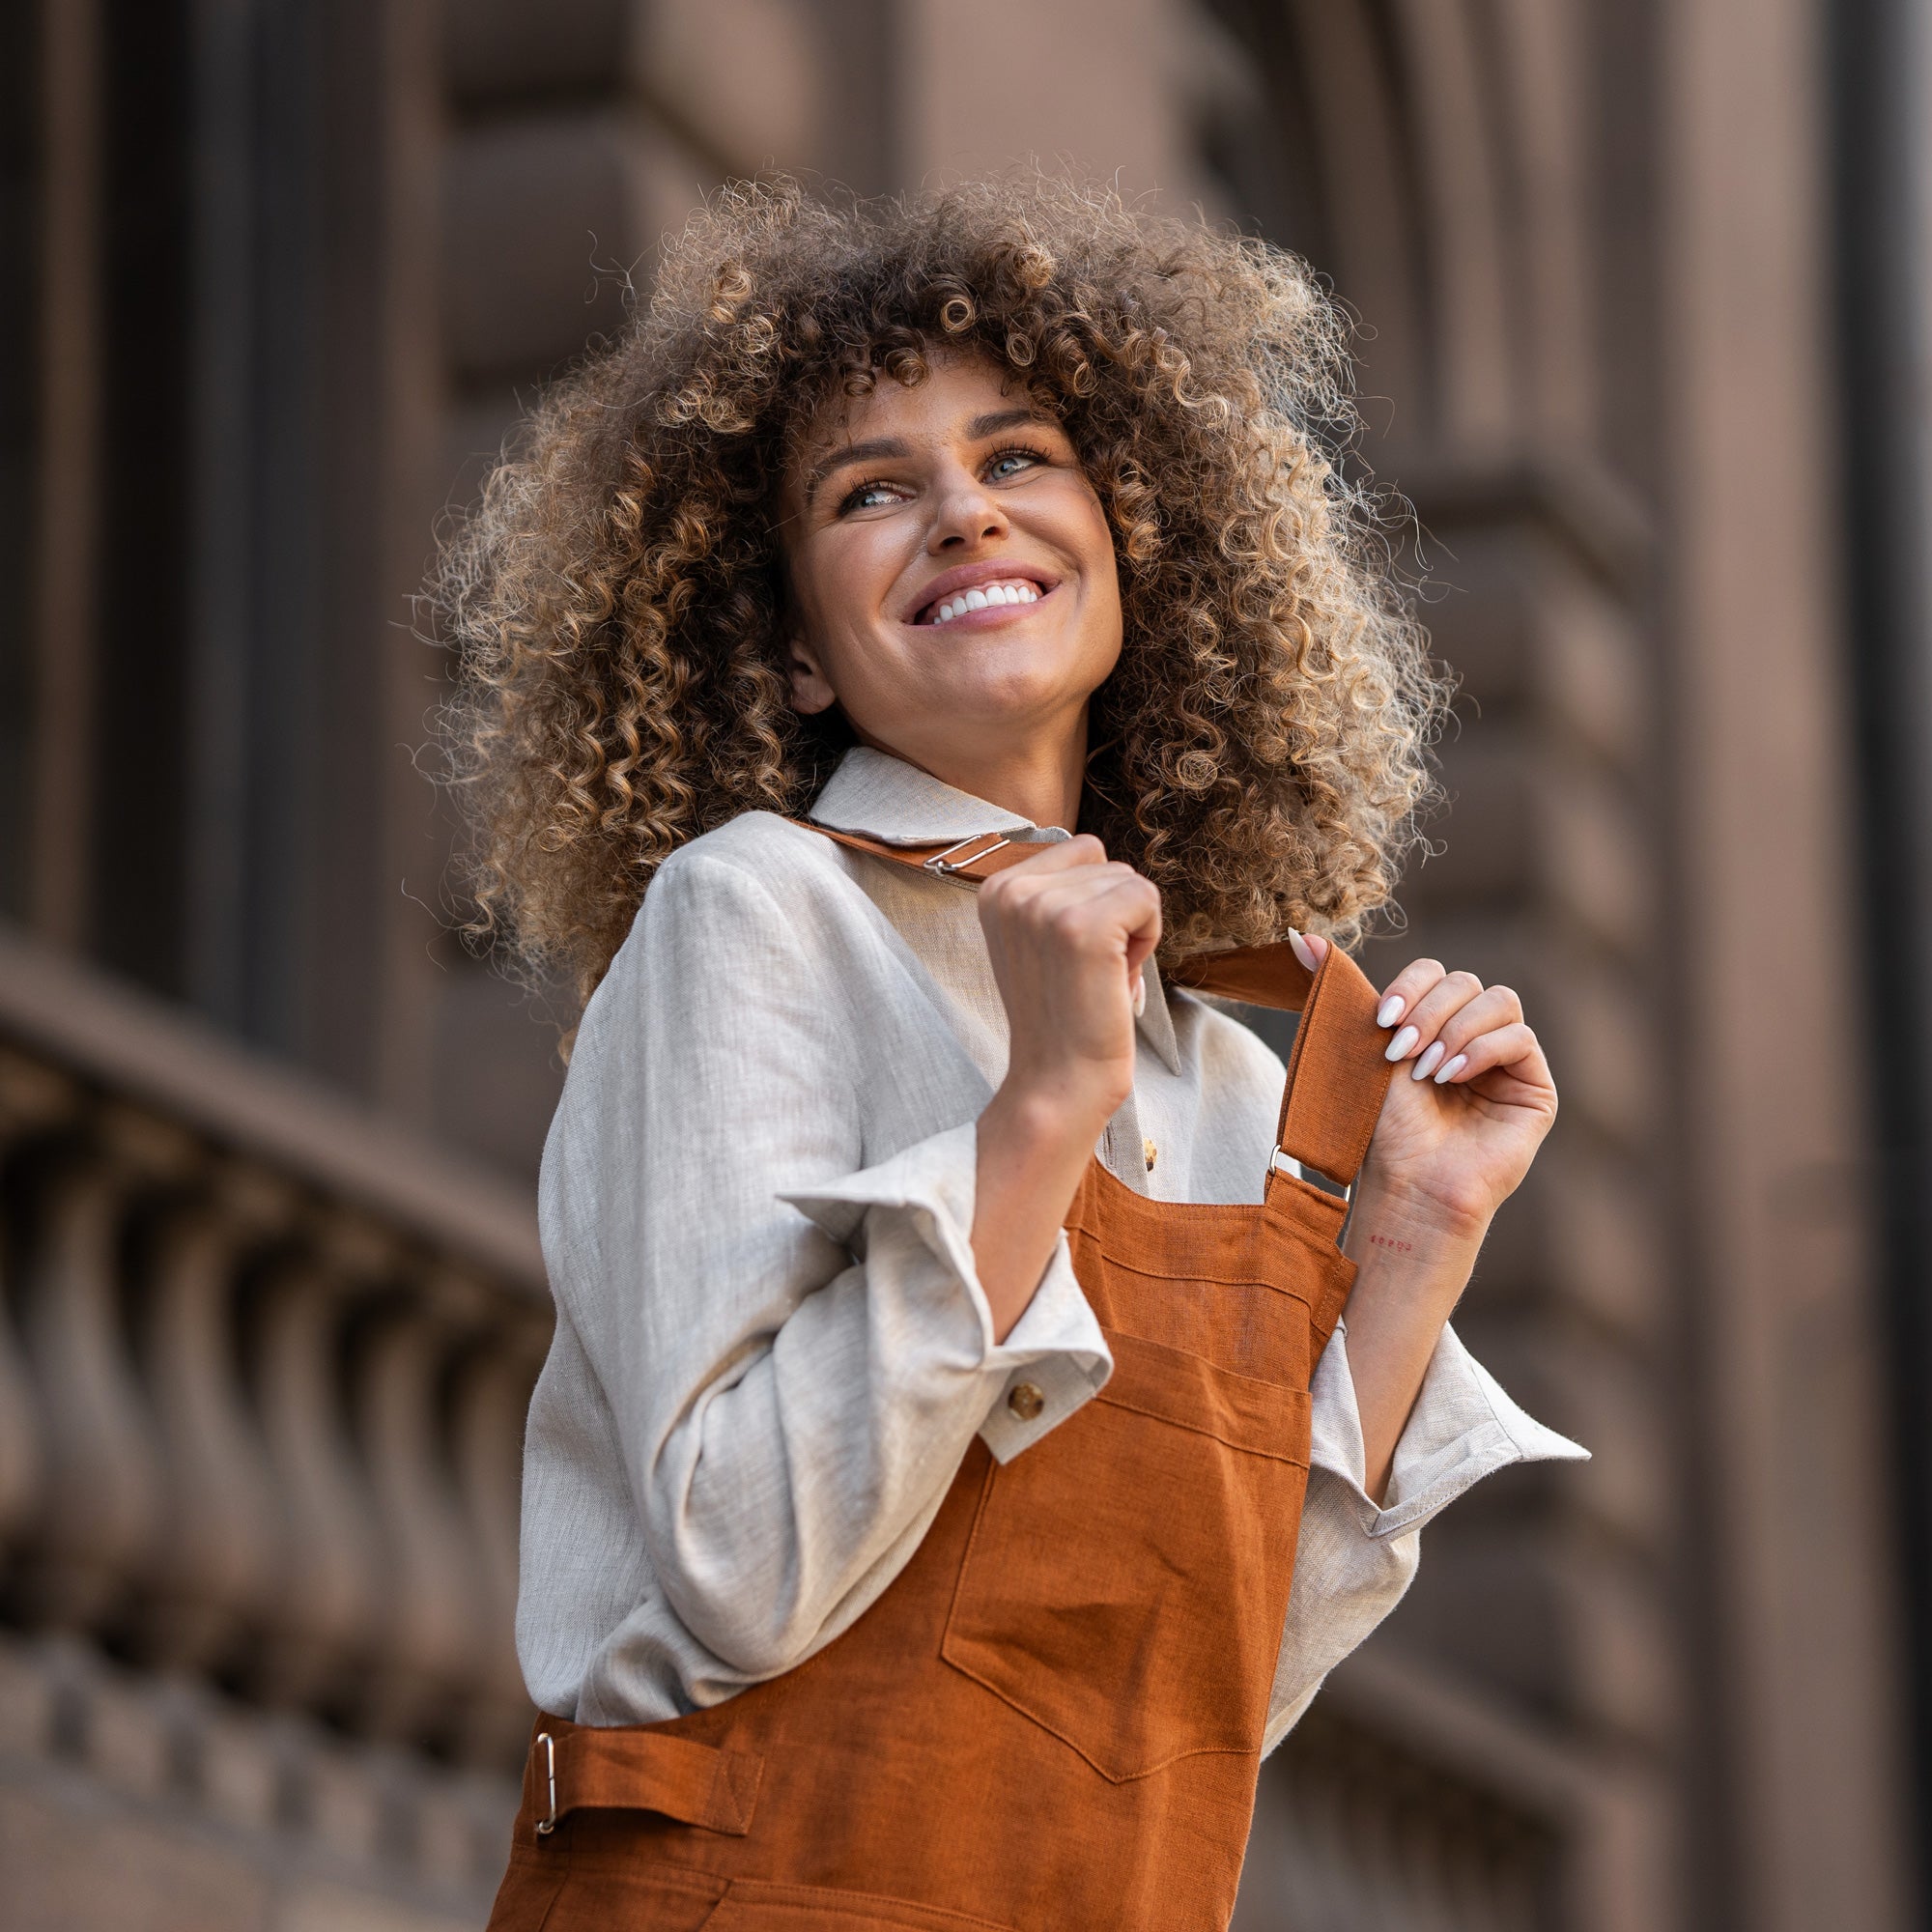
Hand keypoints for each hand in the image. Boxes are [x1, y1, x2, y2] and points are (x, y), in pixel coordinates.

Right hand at [970, 837, 1160, 1339]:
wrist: (1059, 1083)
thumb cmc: (1066, 1016)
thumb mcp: (1042, 939)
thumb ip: (1058, 892)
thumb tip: (1097, 850)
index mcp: (996, 888)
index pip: (1083, 849)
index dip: (1096, 900)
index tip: (1074, 955)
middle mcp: (1011, 889)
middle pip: (1109, 861)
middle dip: (1116, 913)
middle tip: (1090, 971)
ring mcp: (1043, 906)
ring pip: (1131, 880)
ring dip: (1133, 930)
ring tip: (1100, 977)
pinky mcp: (1081, 927)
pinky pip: (1147, 898)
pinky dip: (1149, 937)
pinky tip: (1118, 976)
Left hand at [1300, 938, 1558, 1240]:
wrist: (1405, 1185)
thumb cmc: (1378, 1128)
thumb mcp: (1355, 1049)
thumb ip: (1336, 992)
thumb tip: (1300, 937)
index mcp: (1433, 1026)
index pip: (1435, 972)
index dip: (1411, 986)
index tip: (1382, 1020)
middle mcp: (1472, 1038)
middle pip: (1466, 982)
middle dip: (1429, 1010)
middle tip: (1399, 1051)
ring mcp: (1507, 1063)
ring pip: (1499, 1000)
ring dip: (1454, 1029)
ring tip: (1426, 1070)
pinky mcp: (1534, 1089)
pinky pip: (1520, 1038)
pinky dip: (1481, 1050)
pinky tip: (1451, 1077)